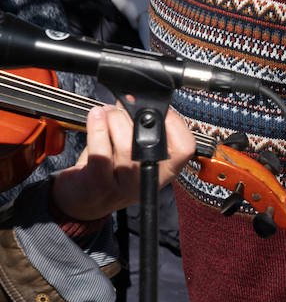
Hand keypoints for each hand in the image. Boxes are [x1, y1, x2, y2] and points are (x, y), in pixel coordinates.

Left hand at [50, 104, 196, 221]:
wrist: (83, 201)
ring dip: (112, 119)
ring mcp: (124, 185)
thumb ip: (142, 129)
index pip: (185, 149)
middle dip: (132, 115)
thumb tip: (137, 99)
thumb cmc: (111, 169)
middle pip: (150, 141)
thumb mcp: (136, 153)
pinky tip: (95, 117)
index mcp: (165, 171)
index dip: (175, 124)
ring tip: (105, 114)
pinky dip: (97, 128)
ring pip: (125, 145)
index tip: (159, 109)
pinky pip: (100, 153)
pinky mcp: (99, 185)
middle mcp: (148, 180)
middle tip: (120, 108)